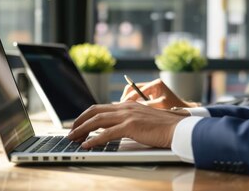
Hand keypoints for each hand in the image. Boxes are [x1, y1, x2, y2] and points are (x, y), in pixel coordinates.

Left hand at [67, 101, 188, 148]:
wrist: (177, 128)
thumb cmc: (163, 127)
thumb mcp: (143, 120)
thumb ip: (129, 120)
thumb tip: (115, 128)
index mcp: (127, 105)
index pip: (101, 107)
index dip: (87, 116)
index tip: (78, 124)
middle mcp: (125, 107)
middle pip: (95, 111)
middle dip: (79, 121)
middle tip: (70, 132)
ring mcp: (127, 115)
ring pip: (97, 121)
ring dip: (82, 130)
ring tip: (73, 138)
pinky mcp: (131, 126)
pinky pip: (107, 133)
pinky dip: (94, 139)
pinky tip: (87, 145)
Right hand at [120, 78, 199, 108]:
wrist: (185, 114)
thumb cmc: (175, 110)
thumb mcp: (160, 107)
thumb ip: (146, 105)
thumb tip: (130, 106)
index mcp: (156, 84)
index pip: (134, 88)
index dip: (127, 98)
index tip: (121, 107)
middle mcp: (153, 85)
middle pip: (131, 89)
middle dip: (125, 99)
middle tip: (120, 109)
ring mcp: (151, 91)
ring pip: (133, 95)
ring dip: (128, 103)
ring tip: (124, 112)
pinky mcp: (151, 97)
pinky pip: (137, 100)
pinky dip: (133, 105)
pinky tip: (130, 114)